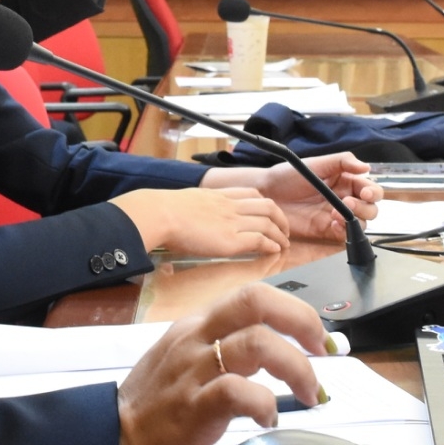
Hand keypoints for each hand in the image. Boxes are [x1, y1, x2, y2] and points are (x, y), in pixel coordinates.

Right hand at [110, 187, 288, 259]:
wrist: (159, 214)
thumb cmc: (161, 212)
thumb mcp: (182, 203)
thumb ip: (190, 210)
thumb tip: (182, 221)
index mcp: (217, 196)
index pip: (250, 193)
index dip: (263, 203)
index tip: (268, 212)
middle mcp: (229, 206)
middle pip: (266, 205)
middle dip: (280, 217)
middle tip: (283, 229)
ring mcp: (231, 222)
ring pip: (268, 222)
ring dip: (280, 233)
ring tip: (284, 243)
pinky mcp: (230, 240)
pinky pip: (259, 240)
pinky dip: (271, 245)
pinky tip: (275, 250)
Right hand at [114, 284, 330, 444]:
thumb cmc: (150, 417)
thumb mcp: (182, 367)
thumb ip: (219, 353)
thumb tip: (270, 353)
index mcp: (194, 329)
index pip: (251, 296)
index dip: (294, 310)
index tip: (316, 337)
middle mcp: (194, 342)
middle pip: (256, 301)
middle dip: (302, 321)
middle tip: (323, 350)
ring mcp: (193, 374)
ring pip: (257, 343)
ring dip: (298, 368)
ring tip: (309, 393)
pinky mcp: (193, 411)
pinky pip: (239, 392)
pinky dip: (267, 403)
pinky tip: (270, 419)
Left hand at [204, 153, 381, 240]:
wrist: (266, 193)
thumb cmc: (287, 176)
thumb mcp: (315, 163)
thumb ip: (342, 162)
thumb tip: (366, 167)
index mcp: (345, 181)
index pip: (369, 188)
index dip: (372, 192)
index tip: (364, 193)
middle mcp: (344, 199)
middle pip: (370, 208)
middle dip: (365, 208)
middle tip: (348, 204)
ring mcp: (336, 216)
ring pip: (361, 223)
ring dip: (354, 220)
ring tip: (336, 214)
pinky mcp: (326, 230)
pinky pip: (344, 235)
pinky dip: (343, 232)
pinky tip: (332, 224)